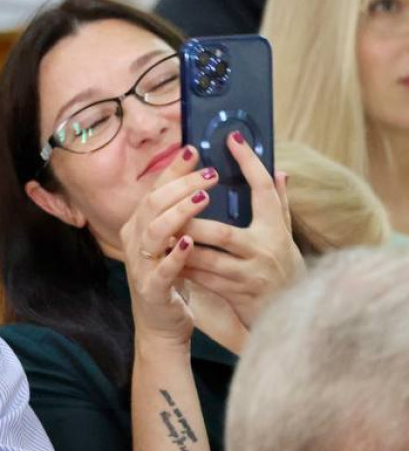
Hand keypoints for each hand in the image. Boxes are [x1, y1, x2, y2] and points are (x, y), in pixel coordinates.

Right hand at [119, 146, 216, 346]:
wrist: (161, 325)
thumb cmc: (172, 278)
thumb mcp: (171, 241)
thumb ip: (180, 213)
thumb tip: (200, 179)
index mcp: (140, 226)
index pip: (155, 190)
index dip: (173, 170)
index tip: (193, 149)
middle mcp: (135, 241)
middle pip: (153, 204)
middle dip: (181, 185)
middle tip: (210, 172)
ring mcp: (141, 265)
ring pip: (154, 231)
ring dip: (179, 212)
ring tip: (204, 198)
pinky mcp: (152, 288)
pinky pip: (161, 269)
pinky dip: (175, 255)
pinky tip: (190, 243)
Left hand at [181, 133, 299, 327]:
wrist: (294, 312)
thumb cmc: (284, 266)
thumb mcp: (285, 234)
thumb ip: (279, 204)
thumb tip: (280, 171)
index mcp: (276, 230)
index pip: (264, 190)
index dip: (250, 163)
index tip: (232, 138)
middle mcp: (264, 251)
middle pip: (222, 232)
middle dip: (191, 221)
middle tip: (166, 205)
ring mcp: (249, 275)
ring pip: (207, 258)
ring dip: (180, 245)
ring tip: (158, 231)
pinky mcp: (236, 294)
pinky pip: (203, 279)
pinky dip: (183, 267)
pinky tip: (164, 256)